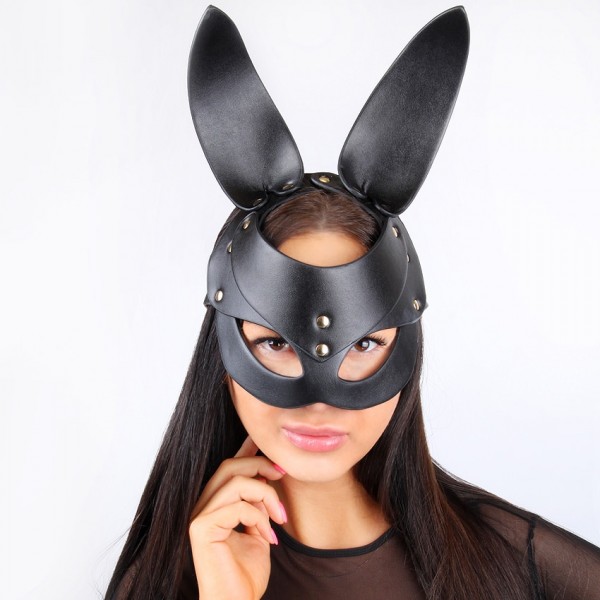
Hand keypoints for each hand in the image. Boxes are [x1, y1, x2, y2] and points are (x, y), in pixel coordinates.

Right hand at [188, 436, 286, 599]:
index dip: (248, 449)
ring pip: (235, 482)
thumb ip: (259, 502)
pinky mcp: (201, 528)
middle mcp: (203, 506)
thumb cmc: (246, 573)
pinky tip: (268, 537)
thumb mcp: (259, 528)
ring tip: (280, 518)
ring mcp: (199, 516)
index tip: (269, 442)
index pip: (230, 466)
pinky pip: (238, 506)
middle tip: (283, 475)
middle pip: (230, 465)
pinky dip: (259, 517)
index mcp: (215, 504)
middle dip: (261, 465)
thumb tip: (269, 473)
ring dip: (266, 495)